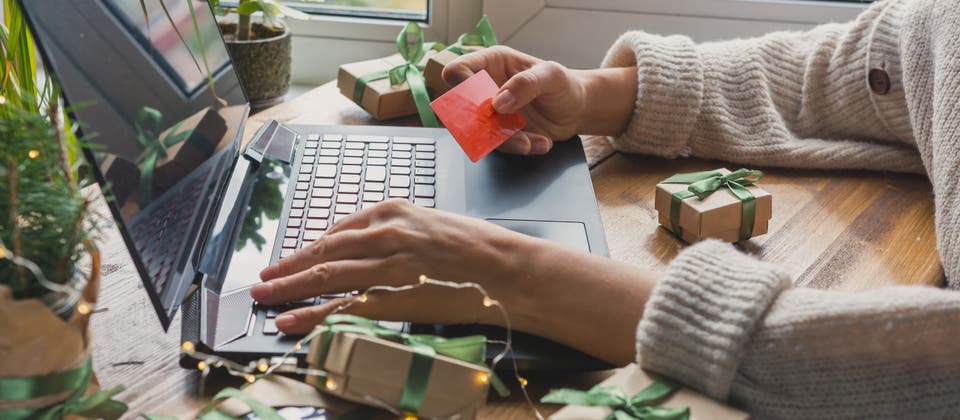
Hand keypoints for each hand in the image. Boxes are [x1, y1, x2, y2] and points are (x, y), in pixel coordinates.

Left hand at [252, 199, 535, 329]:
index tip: (292, 258)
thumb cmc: (477, 247)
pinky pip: (343, 307)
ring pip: (325, 277)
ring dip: (289, 288)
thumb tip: (367, 246)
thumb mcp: (431, 223)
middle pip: (322, 252)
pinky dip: (311, 315)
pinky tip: (290, 321)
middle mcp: (383, 234)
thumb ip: (396, 232)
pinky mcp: (393, 297)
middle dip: (288, 266)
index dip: (308, 247)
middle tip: (263, 278)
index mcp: (393, 211)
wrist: (507, 268)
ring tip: (265, 297)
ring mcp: (386, 266)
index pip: (337, 230)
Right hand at [442, 46, 637, 154]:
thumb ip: (526, 84)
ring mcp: (491, 113)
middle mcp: (486, 88)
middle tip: (506, 126)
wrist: (577, 110)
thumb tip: (498, 102)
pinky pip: (499, 146)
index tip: (483, 102)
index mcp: (492, 63)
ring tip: (531, 140)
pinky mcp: (500, 133)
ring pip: (479, 132)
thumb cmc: (564, 85)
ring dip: (505, 140)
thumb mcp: (552, 76)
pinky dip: (520, 147)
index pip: (458, 71)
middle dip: (482, 123)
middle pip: (461, 108)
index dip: (461, 87)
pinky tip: (540, 142)